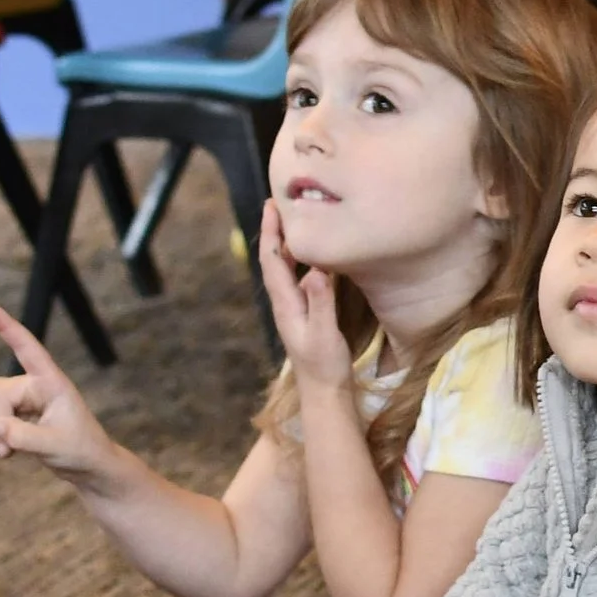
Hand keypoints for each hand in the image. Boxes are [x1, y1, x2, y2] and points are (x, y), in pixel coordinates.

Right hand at [0, 302, 121, 482]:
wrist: (87, 467)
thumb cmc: (80, 450)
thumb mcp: (53, 446)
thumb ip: (23, 436)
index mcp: (51, 382)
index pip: (28, 349)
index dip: (7, 327)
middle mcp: (34, 385)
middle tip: (7, 446)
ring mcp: (23, 399)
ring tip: (9, 449)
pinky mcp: (15, 414)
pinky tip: (7, 451)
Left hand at [255, 199, 354, 389]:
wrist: (323, 392)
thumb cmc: (324, 365)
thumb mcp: (325, 333)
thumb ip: (321, 303)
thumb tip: (316, 271)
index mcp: (286, 303)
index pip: (272, 261)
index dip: (271, 232)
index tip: (272, 205)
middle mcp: (284, 302)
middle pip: (274, 260)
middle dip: (276, 231)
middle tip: (283, 204)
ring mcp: (292, 308)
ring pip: (285, 269)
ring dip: (287, 244)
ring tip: (297, 221)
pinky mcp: (303, 313)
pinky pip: (297, 278)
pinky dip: (300, 260)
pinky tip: (313, 255)